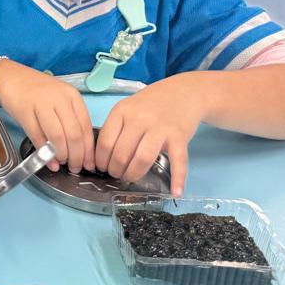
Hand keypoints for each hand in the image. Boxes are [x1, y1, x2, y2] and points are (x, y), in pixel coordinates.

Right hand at [0, 61, 95, 172]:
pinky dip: (45, 153)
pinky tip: (48, 162)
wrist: (10, 78)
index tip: (89, 165)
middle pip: (74, 134)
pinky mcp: (25, 111)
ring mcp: (42, 104)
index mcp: (72, 96)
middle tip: (75, 168)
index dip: (88, 150)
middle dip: (77, 157)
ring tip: (62, 164)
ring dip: (62, 155)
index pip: (86, 127)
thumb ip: (70, 119)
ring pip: (58, 137)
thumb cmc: (37, 92)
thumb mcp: (59, 99)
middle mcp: (60, 99)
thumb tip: (80, 150)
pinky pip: (38, 137)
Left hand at [95, 77, 203, 196]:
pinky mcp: (179, 136)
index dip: (101, 159)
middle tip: (116, 174)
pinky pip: (178, 161)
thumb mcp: (128, 107)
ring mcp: (160, 128)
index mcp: (122, 111)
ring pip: (142, 159)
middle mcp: (140, 119)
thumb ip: (116, 126)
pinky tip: (176, 192)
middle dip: (115, 170)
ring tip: (130, 177)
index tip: (101, 167)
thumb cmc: (151, 103)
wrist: (183, 92)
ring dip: (134, 174)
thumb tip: (101, 155)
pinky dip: (178, 178)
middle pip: (122, 153)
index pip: (106, 142)